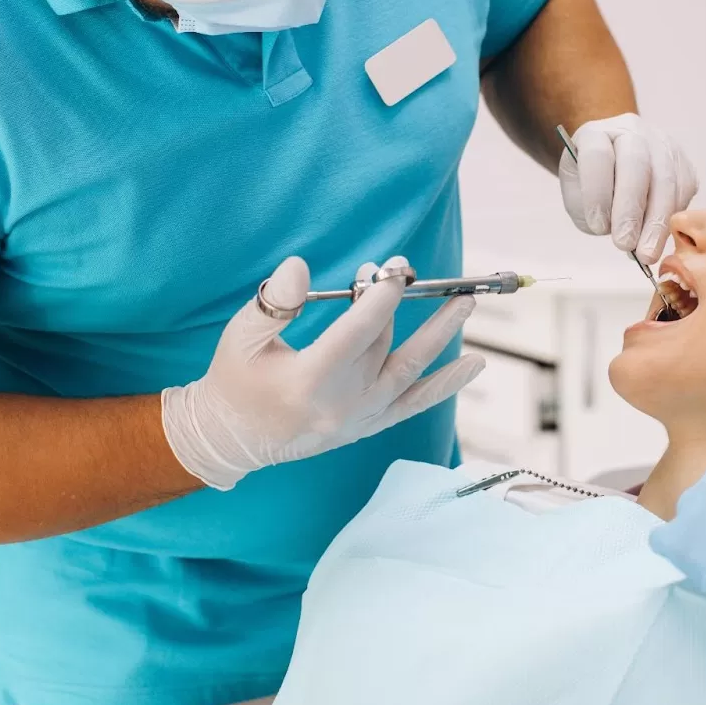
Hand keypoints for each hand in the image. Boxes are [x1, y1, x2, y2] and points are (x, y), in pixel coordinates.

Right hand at [162, 256, 483, 490]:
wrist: (232, 439)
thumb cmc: (234, 379)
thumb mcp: (241, 336)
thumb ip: (274, 302)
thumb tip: (301, 265)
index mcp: (308, 381)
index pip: (356, 331)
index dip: (379, 296)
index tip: (391, 268)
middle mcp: (340, 405)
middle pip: (382, 343)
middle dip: (397, 301)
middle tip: (410, 269)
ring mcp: (358, 419)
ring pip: (408, 370)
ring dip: (440, 335)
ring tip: (466, 303)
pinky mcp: (366, 426)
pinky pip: (413, 405)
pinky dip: (444, 385)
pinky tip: (474, 364)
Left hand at [558, 113, 697, 263]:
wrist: (613, 160)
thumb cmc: (592, 181)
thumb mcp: (577, 193)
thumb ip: (591, 211)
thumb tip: (627, 238)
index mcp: (596, 133)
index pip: (597, 156)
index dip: (597, 193)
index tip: (597, 226)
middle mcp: (631, 131)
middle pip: (636, 164)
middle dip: (631, 210)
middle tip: (624, 243)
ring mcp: (661, 143)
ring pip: (666, 179)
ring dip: (657, 222)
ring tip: (646, 253)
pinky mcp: (683, 161)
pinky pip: (685, 189)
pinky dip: (673, 217)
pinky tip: (661, 237)